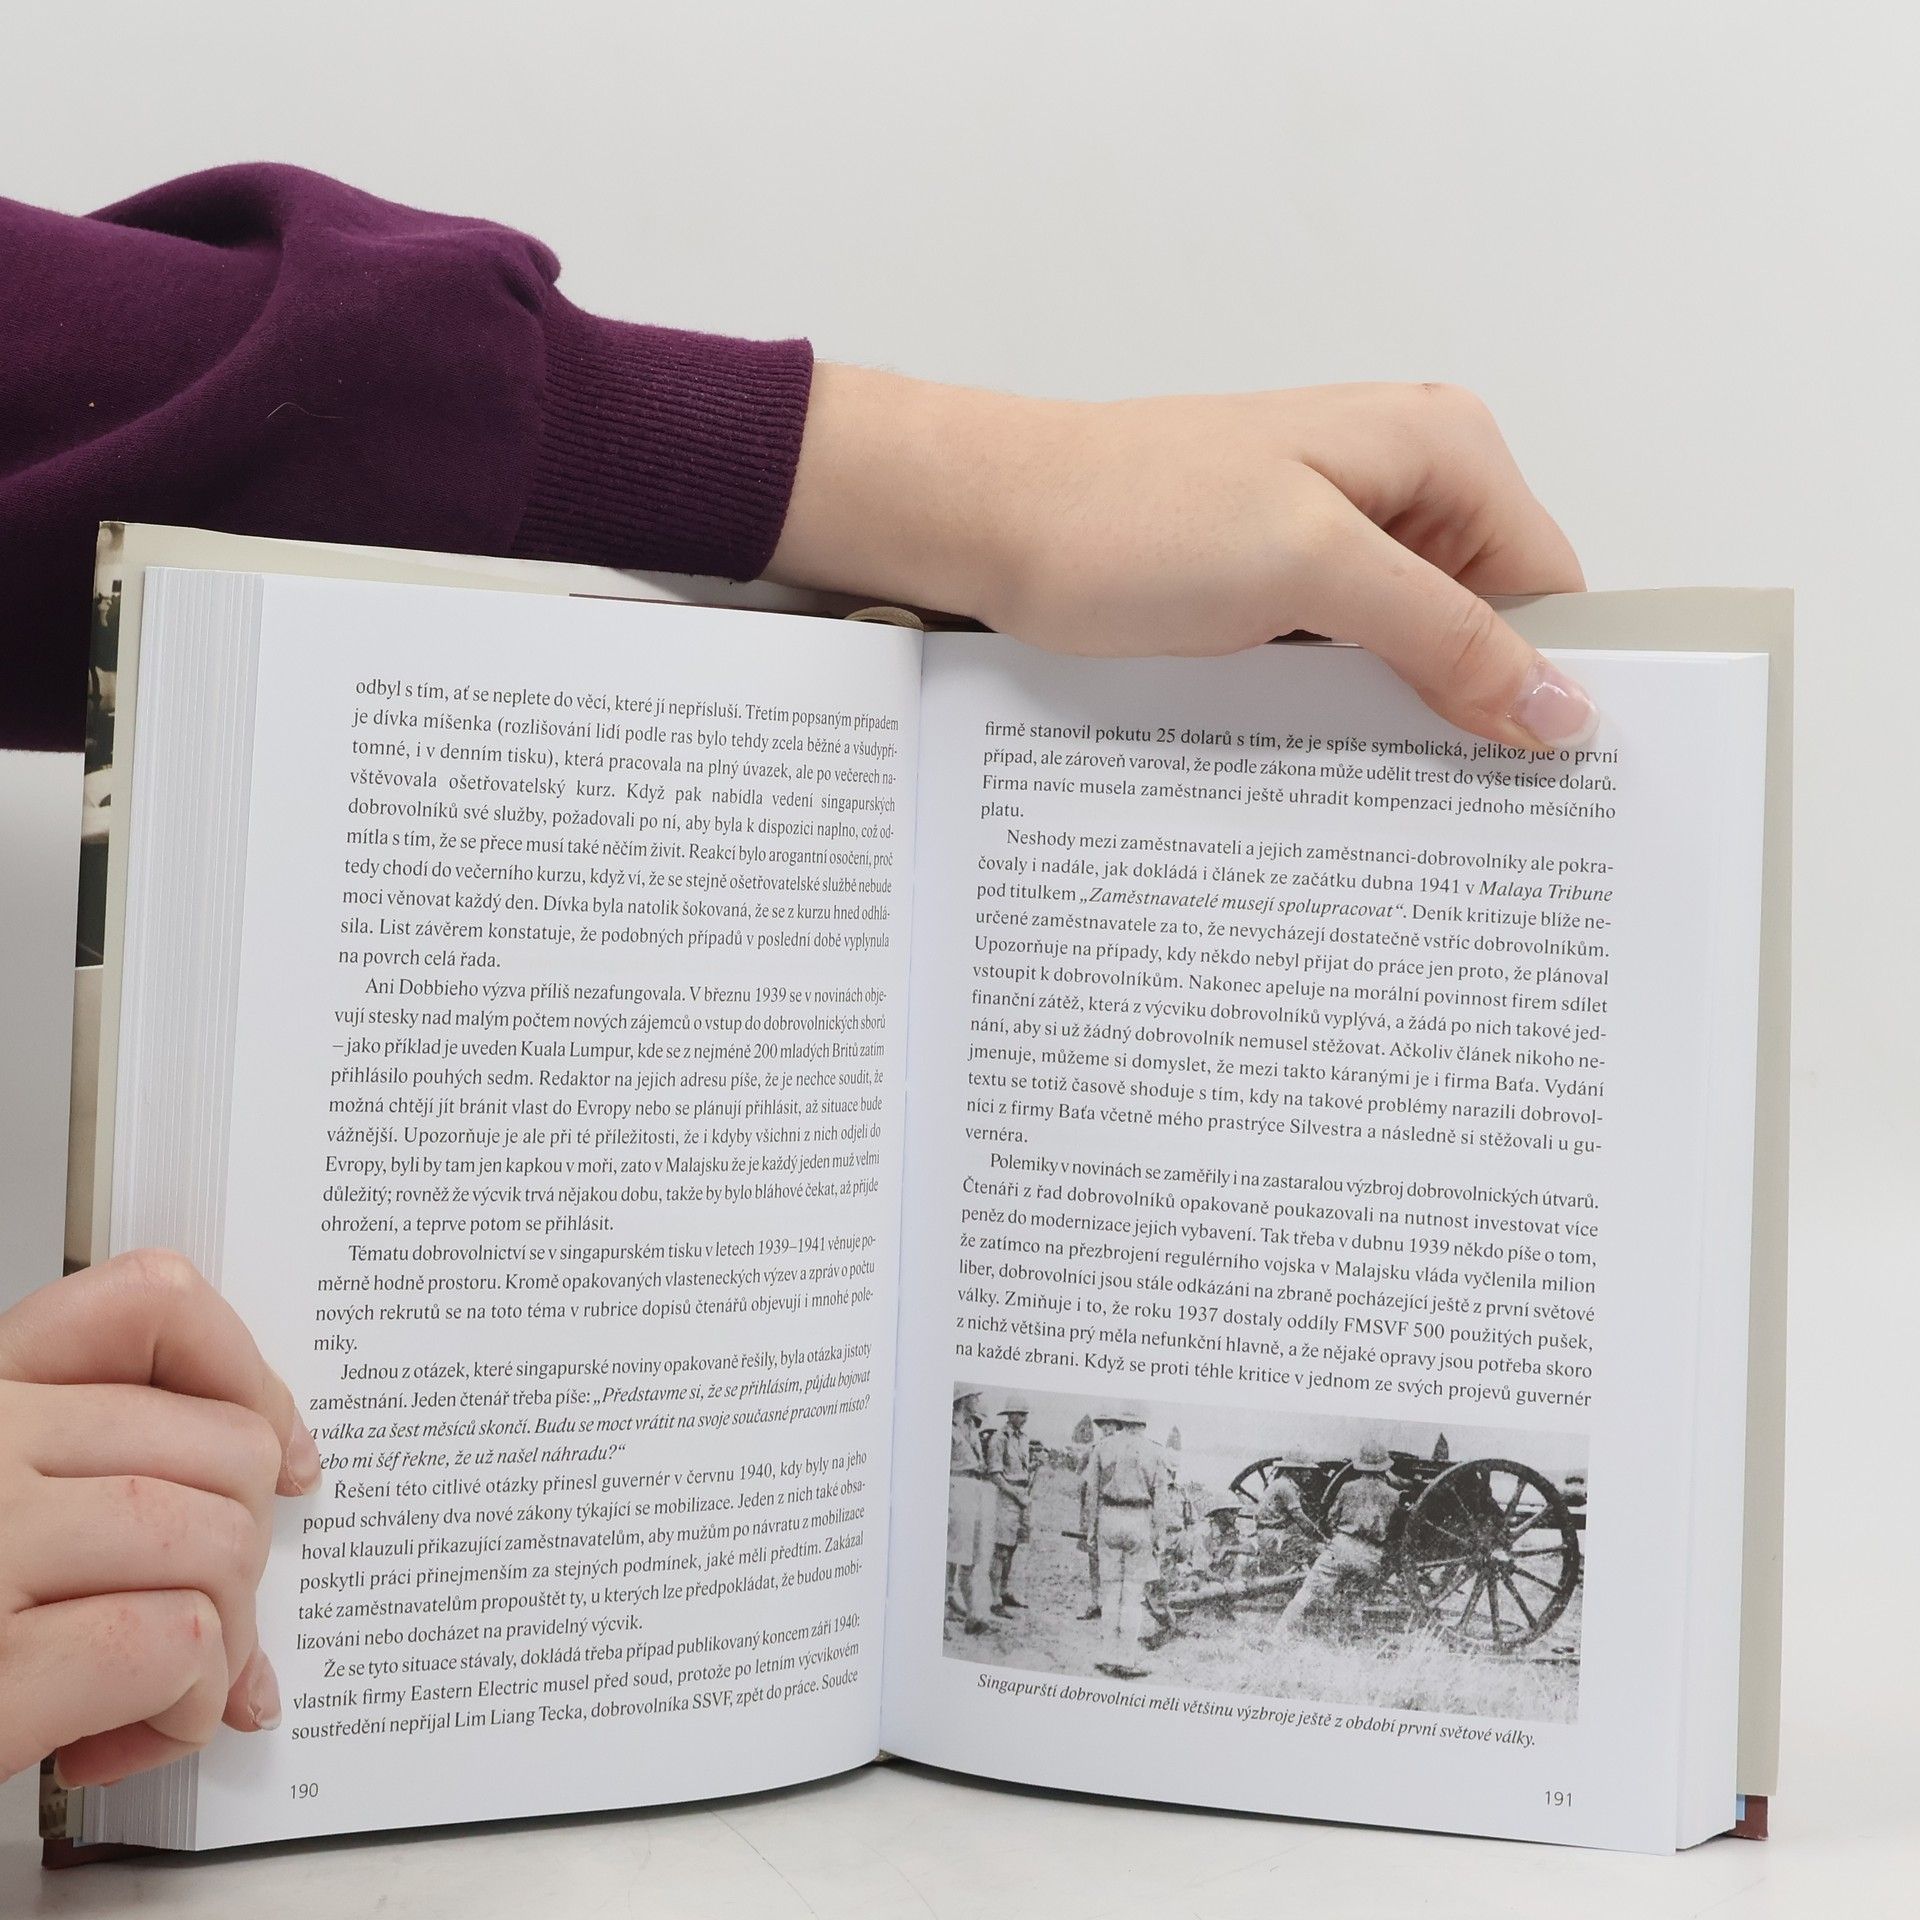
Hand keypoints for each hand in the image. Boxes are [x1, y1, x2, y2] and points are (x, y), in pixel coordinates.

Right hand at [0, 1250, 319, 1789]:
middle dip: (244, 1554)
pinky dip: (182, 1708)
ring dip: (221, 1644)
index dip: (245, 1376)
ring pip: (219, 1543)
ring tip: (149, 1691)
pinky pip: (174, 1643)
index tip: (277, 1450)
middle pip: (228, 1448)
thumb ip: (99, 1467)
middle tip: (192, 1622)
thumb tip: (279, 1468)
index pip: (149, 1301)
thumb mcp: (0, 1504)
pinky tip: (115, 1738)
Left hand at [770, 369, 1591, 750]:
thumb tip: (1558, 704)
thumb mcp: (1308, 569)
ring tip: (1387, 800)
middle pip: (1488, 626)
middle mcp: (1405, 487)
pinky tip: (1328, 767)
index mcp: (1442, 450)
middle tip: (1460, 815)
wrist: (990, 520)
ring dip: (1402, 721)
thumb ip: (1443, 633)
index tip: (1539, 785)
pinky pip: (1349, 661)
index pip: (1550, 589)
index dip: (1547, 684)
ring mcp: (1339, 539)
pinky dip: (1344, 712)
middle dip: (1474, 712)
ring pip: (1415, 654)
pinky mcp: (1283, 589)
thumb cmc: (1127, 514)